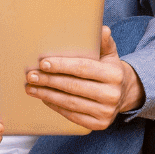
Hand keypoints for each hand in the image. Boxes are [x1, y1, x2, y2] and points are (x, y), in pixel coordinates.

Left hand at [26, 26, 143, 130]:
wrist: (124, 93)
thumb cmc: (109, 69)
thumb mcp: (110, 54)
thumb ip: (104, 41)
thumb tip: (102, 29)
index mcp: (115, 74)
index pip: (83, 68)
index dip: (62, 66)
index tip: (43, 63)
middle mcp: (112, 95)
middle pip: (73, 87)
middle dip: (49, 81)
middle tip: (31, 76)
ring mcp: (106, 112)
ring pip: (70, 103)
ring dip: (47, 94)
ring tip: (31, 87)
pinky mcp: (99, 124)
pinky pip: (72, 115)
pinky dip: (55, 106)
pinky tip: (44, 97)